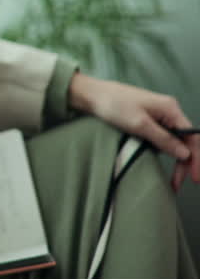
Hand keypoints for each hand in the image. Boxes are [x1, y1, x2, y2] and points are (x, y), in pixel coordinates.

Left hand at [68, 72, 199, 191]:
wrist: (90, 94)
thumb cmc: (113, 104)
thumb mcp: (139, 125)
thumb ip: (163, 139)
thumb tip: (185, 154)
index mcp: (171, 109)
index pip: (193, 137)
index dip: (196, 158)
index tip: (194, 178)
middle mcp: (168, 112)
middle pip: (186, 141)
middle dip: (185, 163)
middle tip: (178, 183)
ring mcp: (158, 116)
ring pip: (174, 142)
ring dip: (175, 160)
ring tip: (171, 180)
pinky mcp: (148, 121)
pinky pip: (162, 139)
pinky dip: (163, 152)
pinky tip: (159, 162)